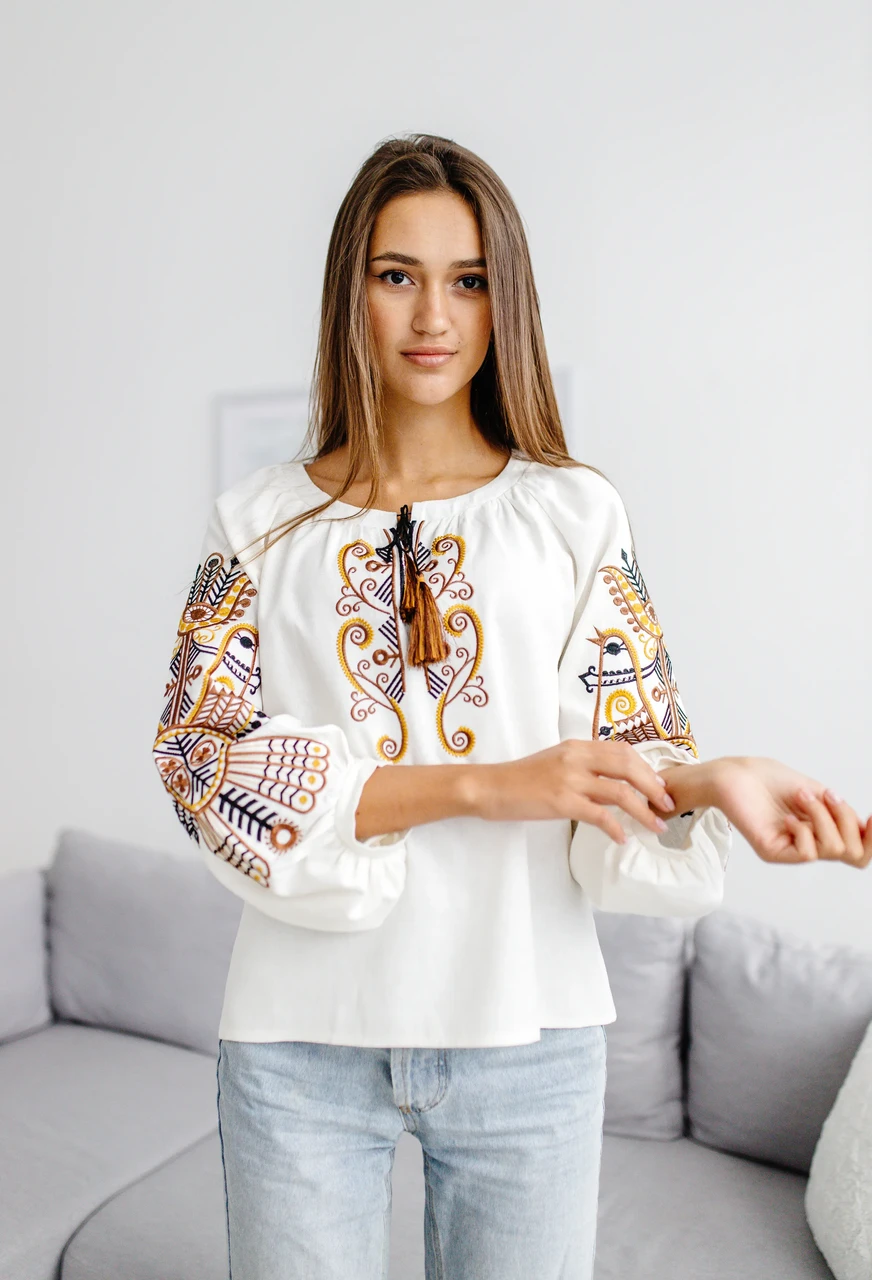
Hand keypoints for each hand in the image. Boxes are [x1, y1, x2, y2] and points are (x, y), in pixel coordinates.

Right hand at [472, 739, 675, 842]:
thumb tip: (613, 786)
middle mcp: (576, 758)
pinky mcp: (561, 801)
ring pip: (619, 792)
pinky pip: (599, 815)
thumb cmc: (520, 779)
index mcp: (577, 746)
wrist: (488, 787)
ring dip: (643, 811)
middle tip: (667, 805)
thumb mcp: (556, 763)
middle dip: (653, 787)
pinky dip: (615, 828)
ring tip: (656, 826)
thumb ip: (584, 769)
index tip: (659, 785)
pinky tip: (621, 839)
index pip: (622, 751)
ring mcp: (569, 779)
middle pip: (628, 767)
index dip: (646, 768)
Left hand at [709, 757, 871, 866]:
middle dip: (847, 821)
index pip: (859, 851)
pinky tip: (786, 816)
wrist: (737, 774)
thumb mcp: (819, 793)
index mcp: (824, 831)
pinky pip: (806, 853)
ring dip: (822, 816)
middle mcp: (812, 844)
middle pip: (854, 854)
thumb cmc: (773, 780)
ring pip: (832, 850)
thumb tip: (865, 828)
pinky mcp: (774, 852)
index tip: (871, 816)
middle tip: (827, 795)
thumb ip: (841, 813)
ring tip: (801, 797)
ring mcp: (792, 850)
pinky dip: (803, 829)